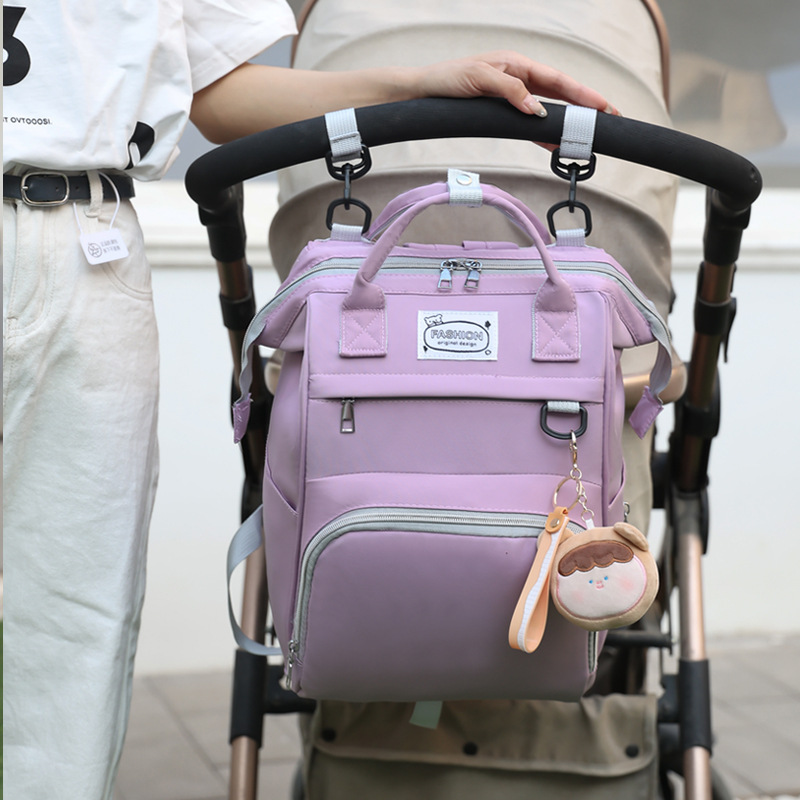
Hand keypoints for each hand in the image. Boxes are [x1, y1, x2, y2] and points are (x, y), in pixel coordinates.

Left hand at [412, 51, 620, 117]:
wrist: (423, 92)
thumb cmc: (448, 80)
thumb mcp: (479, 79)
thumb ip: (510, 91)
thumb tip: (537, 110)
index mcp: (518, 64)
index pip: (559, 80)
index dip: (583, 93)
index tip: (603, 106)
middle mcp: (519, 78)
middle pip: (560, 94)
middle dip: (584, 107)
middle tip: (608, 120)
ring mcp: (512, 96)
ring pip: (548, 110)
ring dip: (566, 123)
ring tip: (586, 136)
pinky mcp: (502, 112)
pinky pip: (529, 124)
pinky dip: (543, 135)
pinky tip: (555, 145)